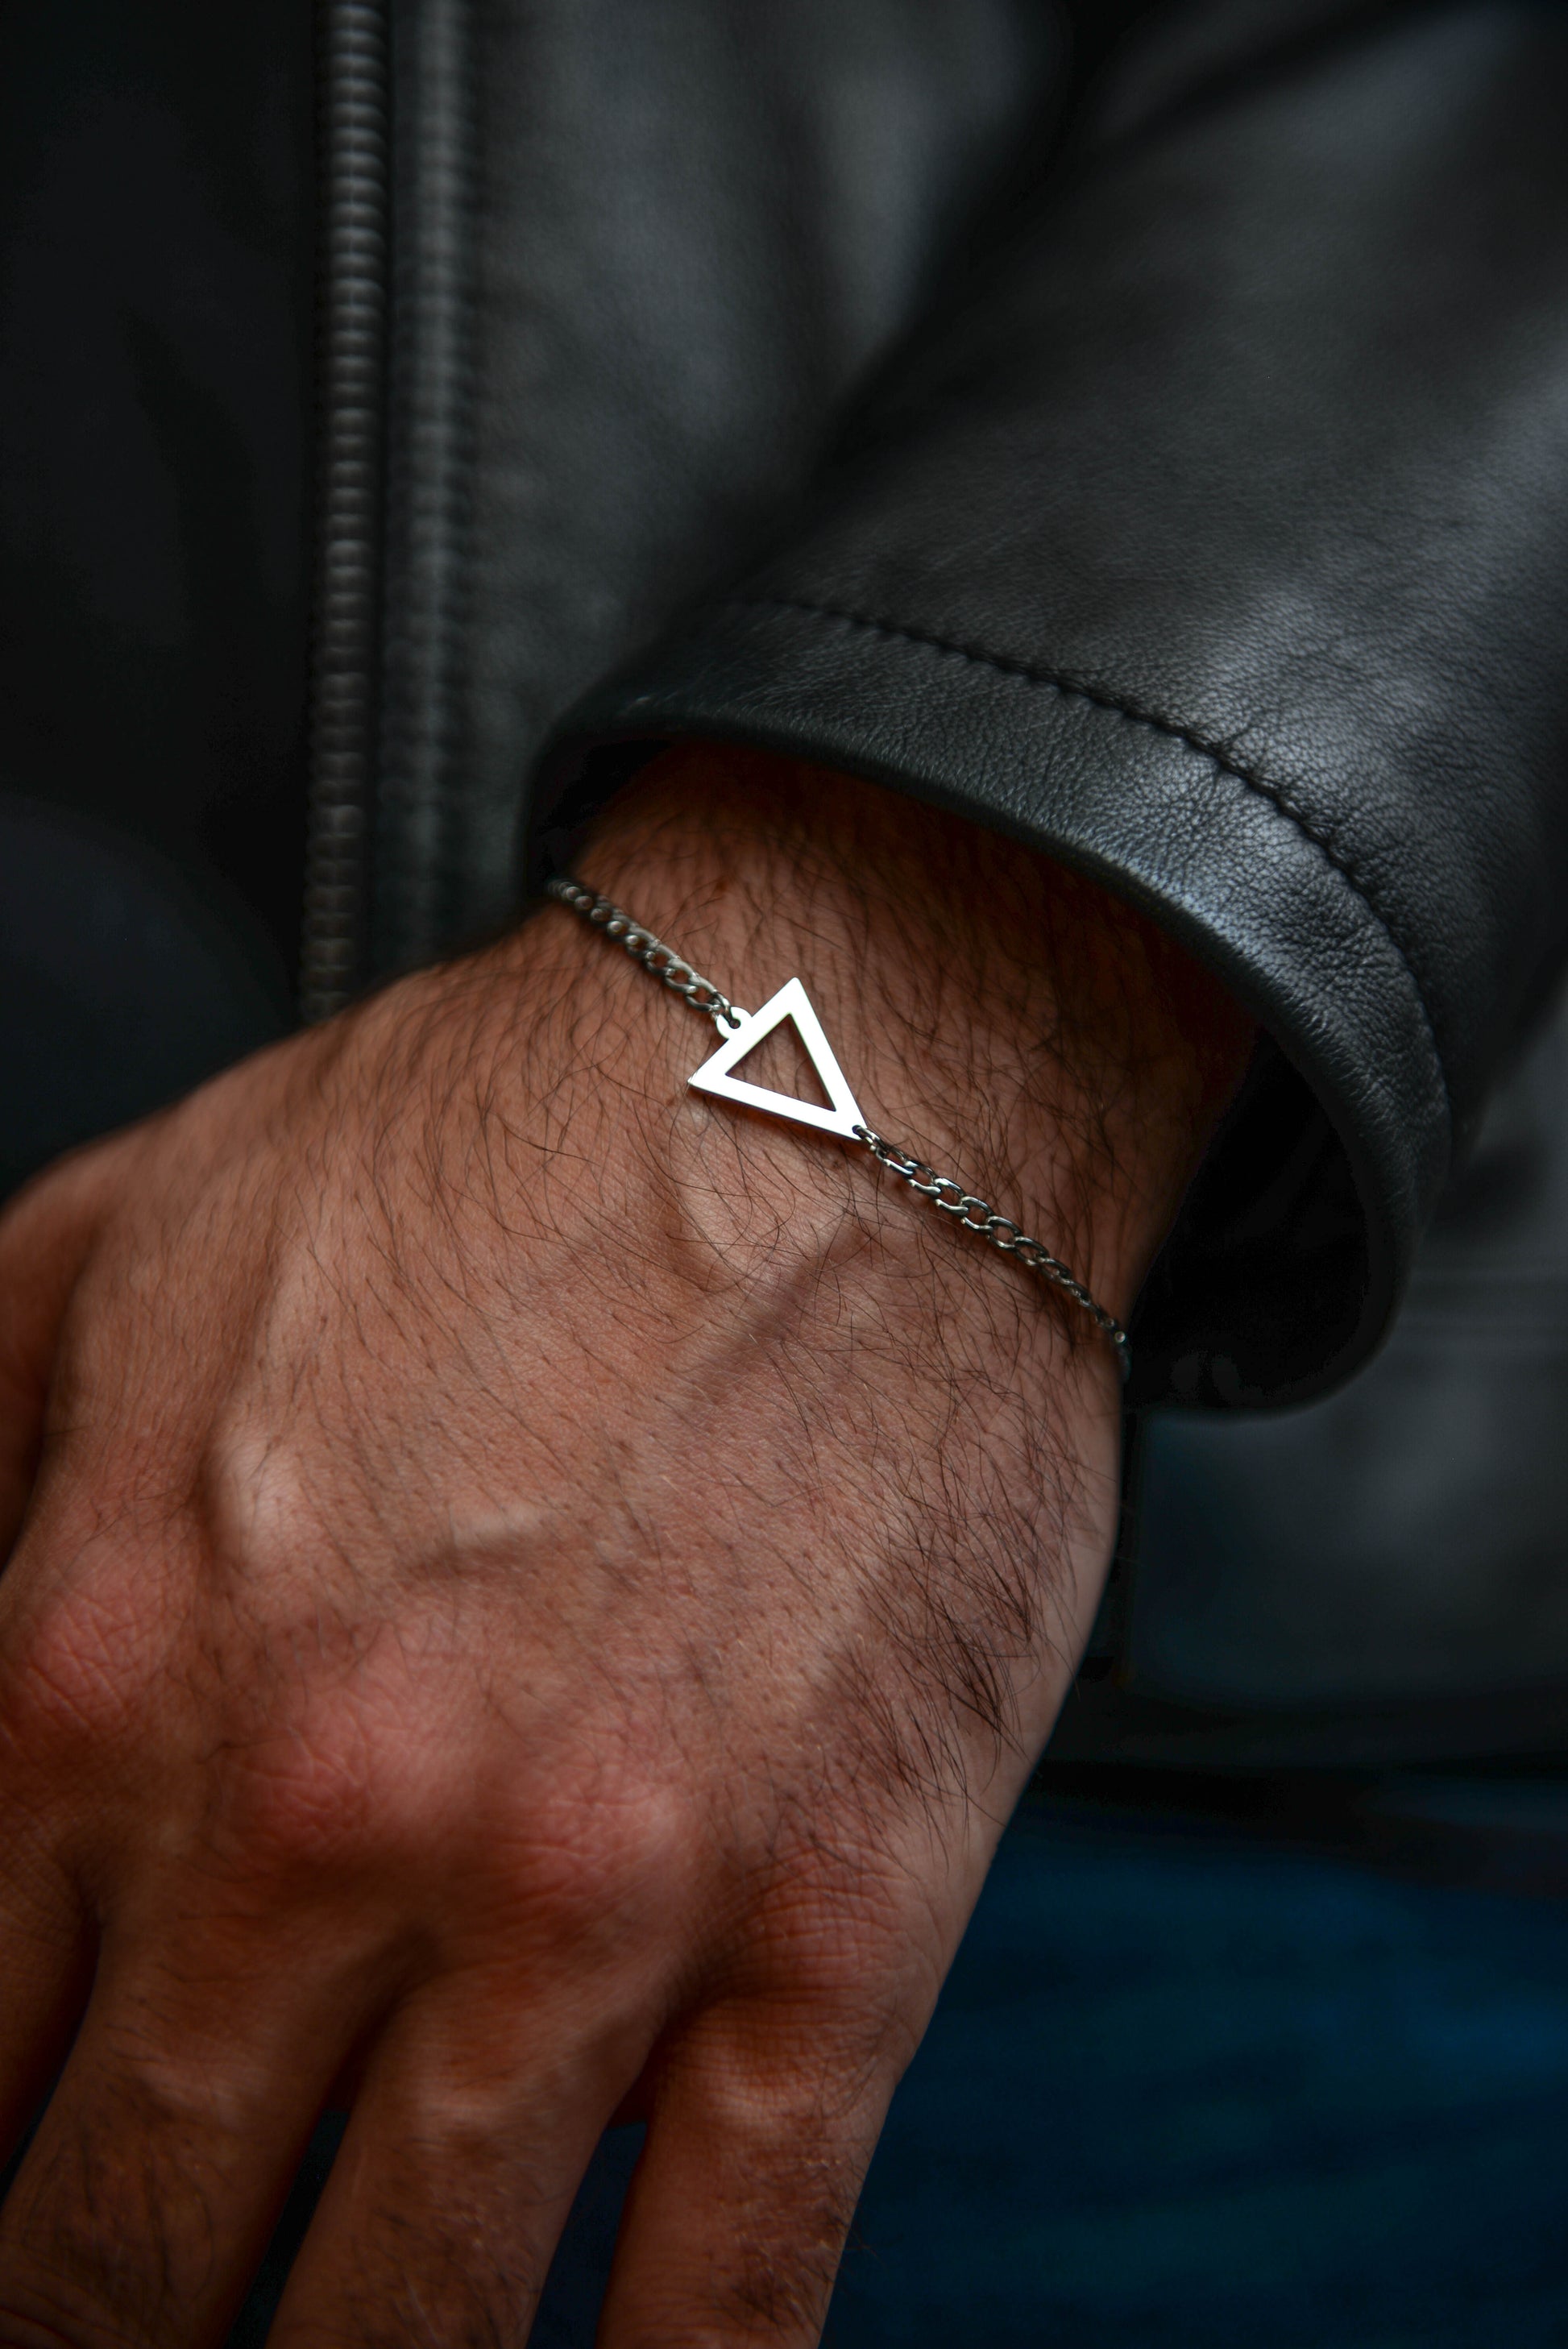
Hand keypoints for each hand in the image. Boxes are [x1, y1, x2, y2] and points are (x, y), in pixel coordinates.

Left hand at [0, 746, 1250, 2344]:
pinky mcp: (833, 1919)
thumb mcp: (105, 1247)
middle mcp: (321, 1820)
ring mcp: (591, 1892)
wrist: (830, 1066)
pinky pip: (730, 2289)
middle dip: (111, 2320)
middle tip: (141, 2318)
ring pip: (405, 2320)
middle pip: (129, 2251)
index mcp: (105, 1667)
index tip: (29, 2221)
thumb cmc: (482, 1152)